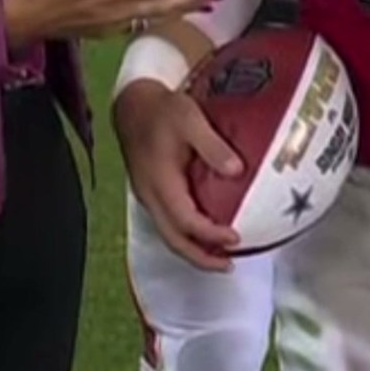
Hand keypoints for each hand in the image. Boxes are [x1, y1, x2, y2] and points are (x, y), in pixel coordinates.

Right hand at [1, 0, 215, 46]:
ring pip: (152, 18)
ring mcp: (109, 25)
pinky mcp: (102, 31)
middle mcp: (114, 12)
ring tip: (202, 5)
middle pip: (161, 8)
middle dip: (190, 1)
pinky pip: (138, 24)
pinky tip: (164, 12)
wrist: (17, 22)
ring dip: (178, 11)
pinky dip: (157, 17)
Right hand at [114, 75, 244, 271]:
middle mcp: (151, 195)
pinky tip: (205, 232)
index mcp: (160, 181)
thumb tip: (237, 171)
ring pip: (169, 234)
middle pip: (173, 239)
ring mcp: (148, 196)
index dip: (210, 234)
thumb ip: (212, 145)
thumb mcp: (190, 119)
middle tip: (228, 266)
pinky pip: (168, 223)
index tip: (235, 238)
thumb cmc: (163, 110)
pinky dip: (187, 235)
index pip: (185, 220)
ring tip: (221, 257)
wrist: (133, 104)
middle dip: (200, 258)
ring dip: (193, 250)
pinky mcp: (150, 192)